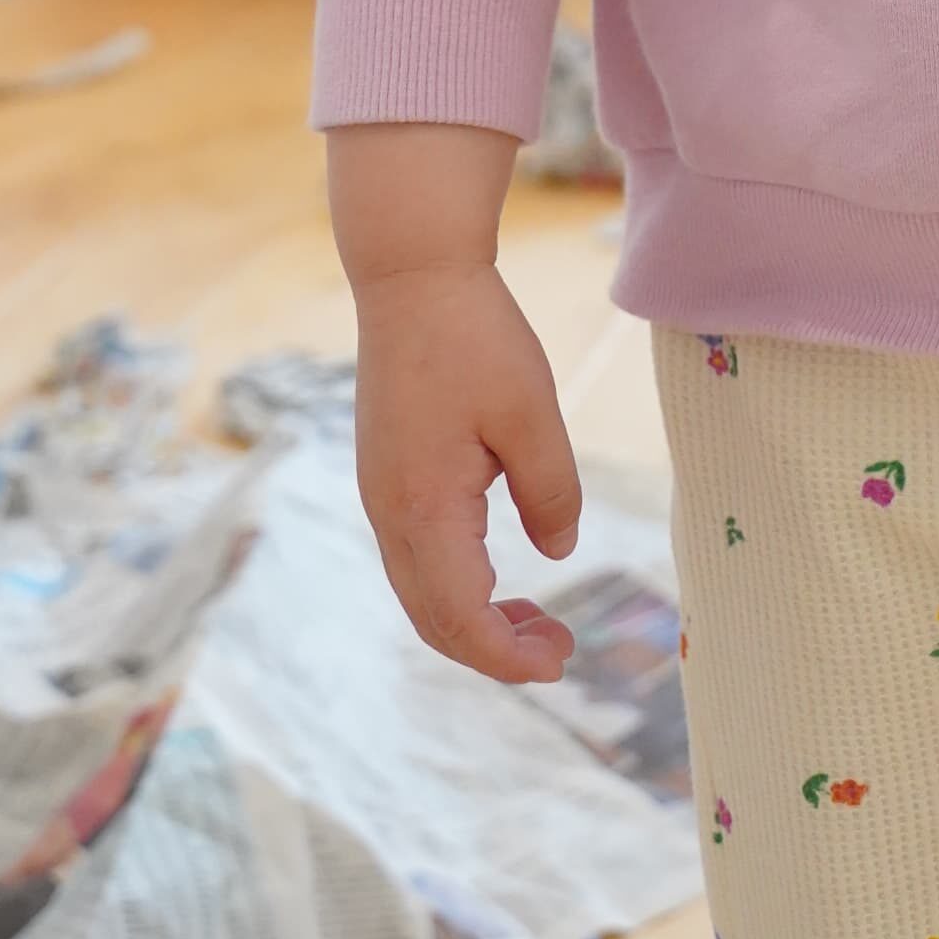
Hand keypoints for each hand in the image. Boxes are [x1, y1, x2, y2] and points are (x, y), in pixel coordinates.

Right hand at [330, 122, 581, 681]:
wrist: (411, 276)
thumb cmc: (474, 338)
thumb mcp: (533, 416)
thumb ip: (550, 494)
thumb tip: (559, 553)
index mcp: (423, 510)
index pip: (461, 618)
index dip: (508, 656)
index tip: (559, 662)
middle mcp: (389, 515)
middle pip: (433, 619)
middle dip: (493, 649)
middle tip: (559, 648)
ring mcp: (379, 496)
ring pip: (420, 592)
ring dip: (474, 617)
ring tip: (538, 617)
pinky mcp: (385, 475)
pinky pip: (415, 557)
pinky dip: (457, 582)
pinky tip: (500, 570)